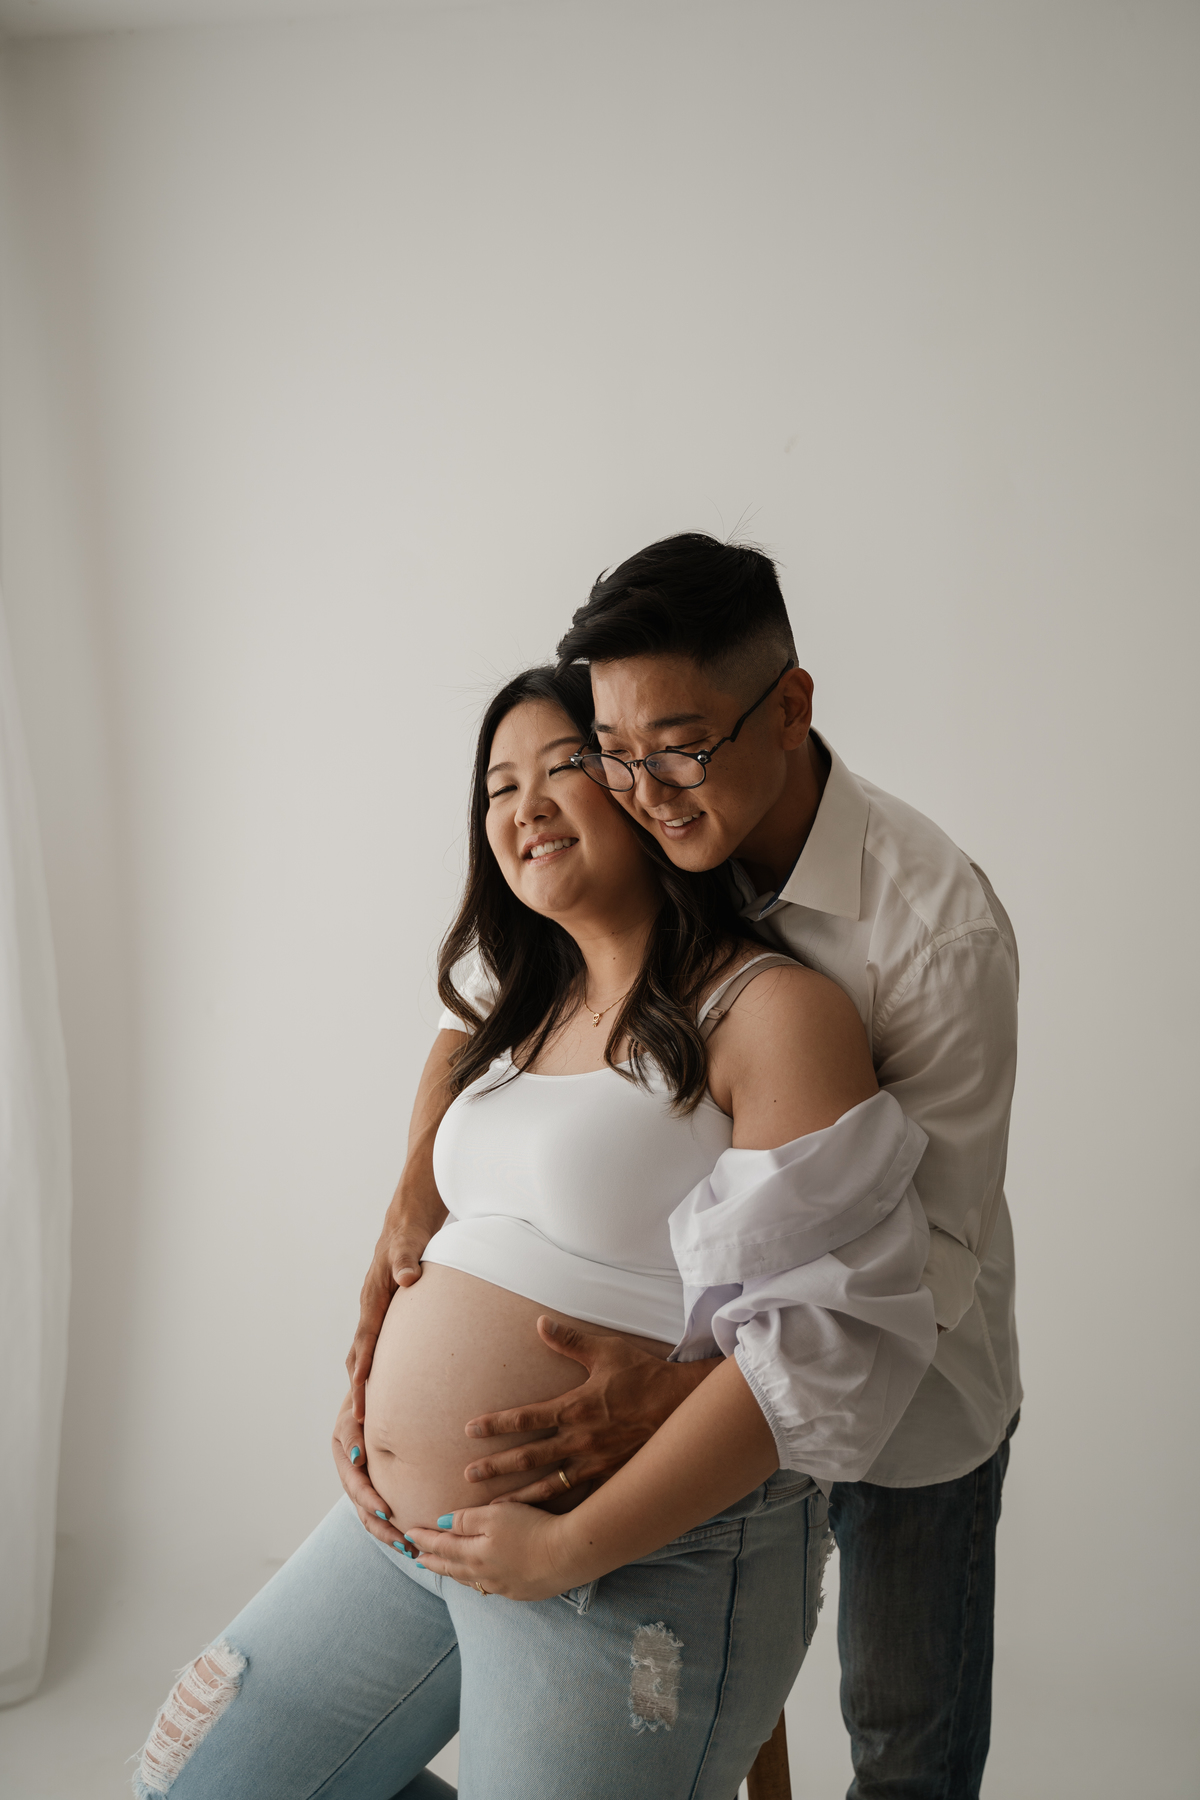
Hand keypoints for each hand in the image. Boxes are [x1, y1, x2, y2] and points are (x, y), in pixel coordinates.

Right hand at [331, 1390, 416, 1555]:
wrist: (366, 1405)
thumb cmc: (360, 1409)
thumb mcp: (350, 1418)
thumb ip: (351, 1434)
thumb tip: (357, 1458)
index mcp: (346, 1464)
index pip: (357, 1488)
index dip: (369, 1501)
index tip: (385, 1511)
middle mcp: (354, 1481)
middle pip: (365, 1513)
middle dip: (384, 1530)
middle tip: (405, 1543)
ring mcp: (365, 1489)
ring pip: (374, 1519)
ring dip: (391, 1536)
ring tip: (412, 1550)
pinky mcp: (377, 1491)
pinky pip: (383, 1514)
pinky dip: (396, 1528)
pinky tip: (414, 1540)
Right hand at [345, 1187, 445, 1423]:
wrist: (405, 1221)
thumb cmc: (409, 1233)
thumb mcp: (408, 1244)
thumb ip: (406, 1261)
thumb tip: (408, 1279)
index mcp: (373, 1297)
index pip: (366, 1341)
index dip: (363, 1370)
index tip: (361, 1398)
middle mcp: (370, 1307)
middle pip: (359, 1354)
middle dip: (358, 1388)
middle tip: (359, 1423)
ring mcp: (375, 1310)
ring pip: (364, 1352)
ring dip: (363, 1381)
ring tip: (366, 1414)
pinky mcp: (385, 1312)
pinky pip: (375, 1344)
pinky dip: (373, 1365)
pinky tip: (385, 1382)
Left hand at [405, 1502, 573, 1602]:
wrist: (568, 1554)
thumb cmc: (532, 1527)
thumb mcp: (497, 1513)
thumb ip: (467, 1518)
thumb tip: (441, 1523)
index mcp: (474, 1553)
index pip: (441, 1546)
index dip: (423, 1539)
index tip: (407, 1534)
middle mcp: (484, 1574)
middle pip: (451, 1567)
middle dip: (432, 1560)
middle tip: (416, 1558)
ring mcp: (502, 1586)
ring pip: (468, 1580)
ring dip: (451, 1572)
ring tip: (441, 1568)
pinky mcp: (520, 1591)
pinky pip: (488, 1588)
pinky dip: (474, 1581)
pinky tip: (477, 1579)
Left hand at [462, 1318, 719, 1502]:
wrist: (682, 1406)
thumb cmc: (643, 1375)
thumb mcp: (606, 1351)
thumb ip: (569, 1340)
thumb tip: (540, 1322)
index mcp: (575, 1407)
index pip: (526, 1417)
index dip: (496, 1424)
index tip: (470, 1430)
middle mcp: (580, 1440)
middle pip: (529, 1456)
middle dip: (496, 1466)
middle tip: (468, 1476)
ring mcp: (594, 1463)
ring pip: (549, 1485)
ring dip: (518, 1495)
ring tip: (492, 1508)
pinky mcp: (609, 1477)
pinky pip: (577, 1497)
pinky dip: (554, 1509)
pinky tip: (538, 1522)